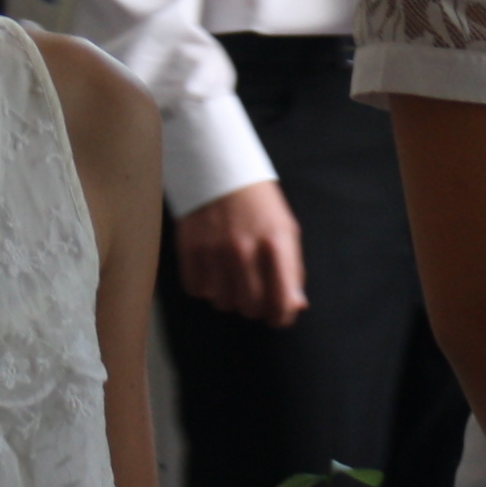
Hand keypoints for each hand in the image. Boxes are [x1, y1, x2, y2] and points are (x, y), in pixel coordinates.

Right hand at [175, 182, 306, 325]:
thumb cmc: (259, 203)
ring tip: (231, 279)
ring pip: (222, 302)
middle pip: (250, 308)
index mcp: (276, 245)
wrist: (220, 170)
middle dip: (254, 308)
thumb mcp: (286, 230)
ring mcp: (215, 251)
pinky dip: (204, 286)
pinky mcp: (190, 249)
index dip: (281, 316)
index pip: (281, 301)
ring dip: (228, 297)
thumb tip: (295, 306)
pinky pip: (196, 289)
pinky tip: (212, 271)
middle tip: (254, 295)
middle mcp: (245, 251)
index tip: (278, 316)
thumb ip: (293, 270)